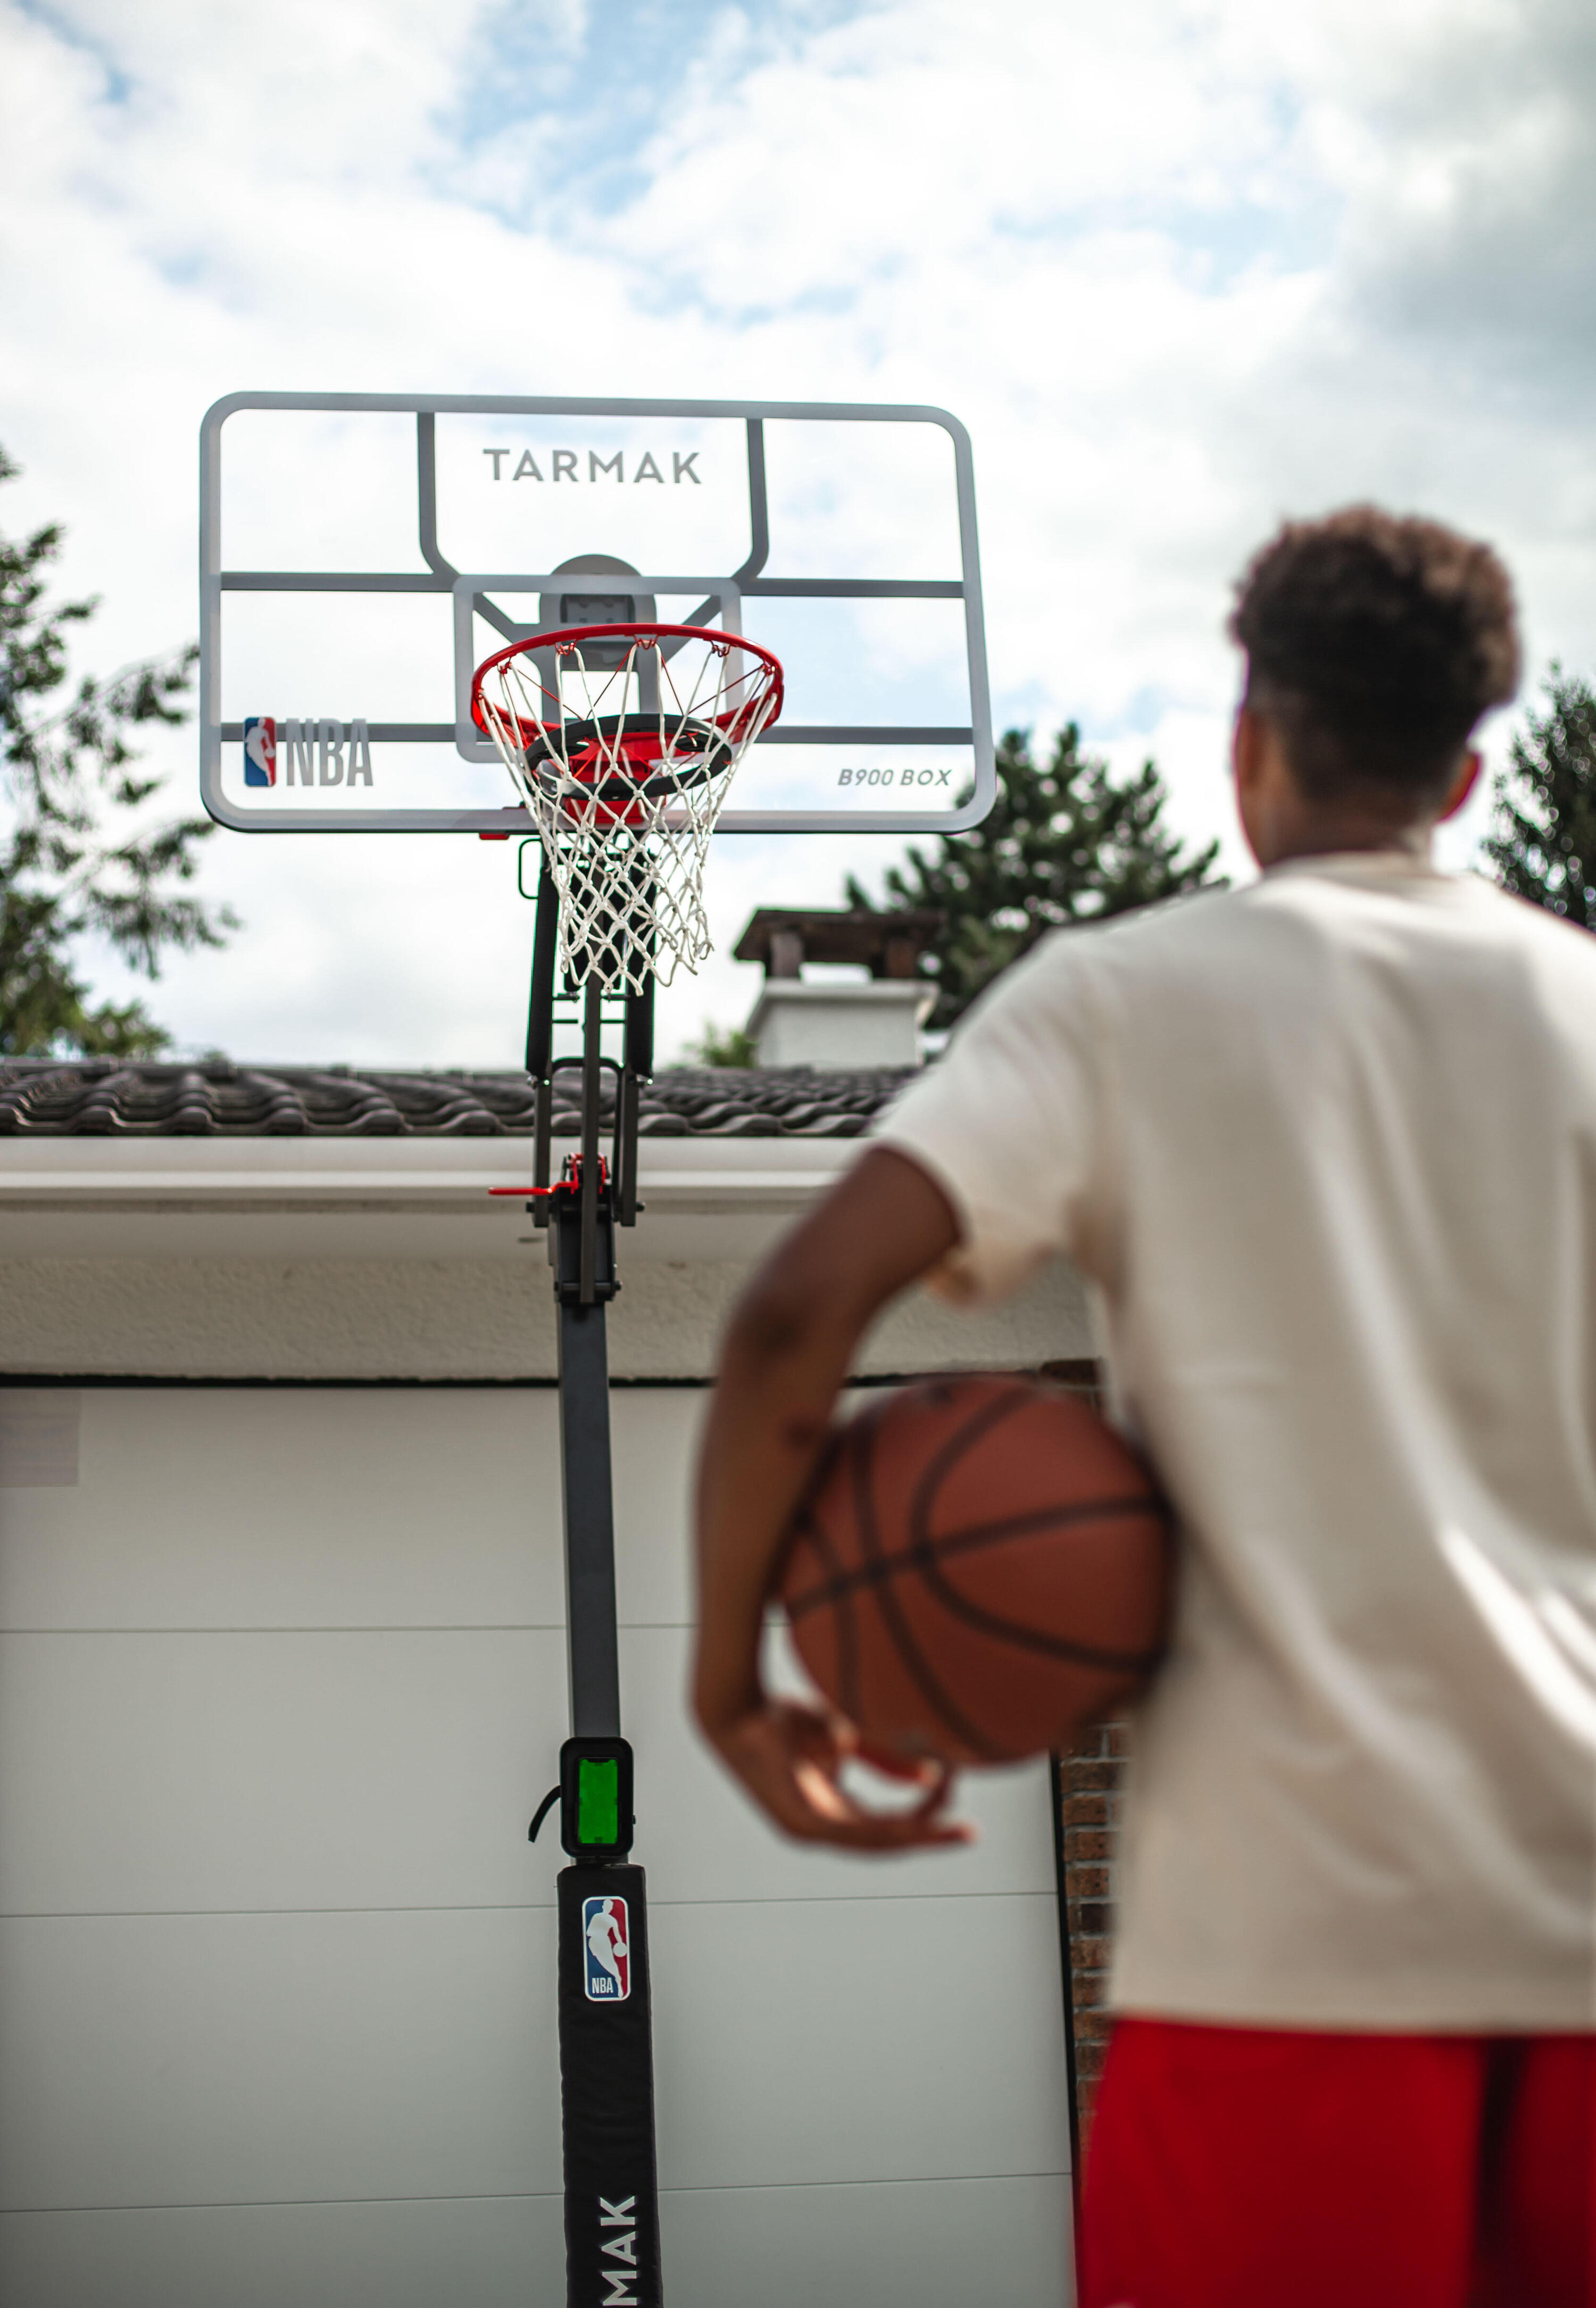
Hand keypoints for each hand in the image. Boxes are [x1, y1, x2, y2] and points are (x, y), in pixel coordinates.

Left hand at [706, 1696, 973, 1851]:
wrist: (734, 1708)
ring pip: (875, 1841)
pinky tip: (914, 1822)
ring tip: (951, 1828)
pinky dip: (888, 1826)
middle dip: (930, 1836)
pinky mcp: (800, 1820)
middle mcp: (820, 1827)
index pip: (885, 1825)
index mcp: (830, 1809)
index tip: (954, 1798)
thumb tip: (930, 1771)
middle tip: (968, 1833)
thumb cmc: (781, 1718)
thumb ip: (883, 1755)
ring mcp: (808, 1828)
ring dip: (916, 1834)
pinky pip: (853, 1831)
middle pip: (886, 1840)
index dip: (922, 1819)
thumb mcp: (845, 1735)